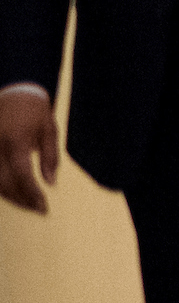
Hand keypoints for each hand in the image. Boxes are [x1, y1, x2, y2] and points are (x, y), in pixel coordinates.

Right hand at [0, 88, 59, 215]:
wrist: (12, 93)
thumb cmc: (35, 112)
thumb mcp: (50, 130)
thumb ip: (51, 157)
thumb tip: (51, 183)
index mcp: (15, 140)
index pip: (21, 173)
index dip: (32, 193)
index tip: (44, 207)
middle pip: (4, 183)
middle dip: (22, 200)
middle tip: (40, 210)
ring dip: (11, 197)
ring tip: (30, 204)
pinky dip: (2, 187)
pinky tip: (16, 194)